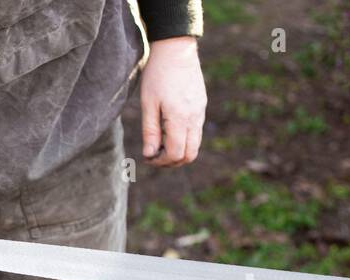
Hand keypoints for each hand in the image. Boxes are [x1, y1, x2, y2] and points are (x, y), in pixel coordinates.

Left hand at [139, 36, 206, 166]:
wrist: (176, 48)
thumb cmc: (157, 74)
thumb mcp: (148, 104)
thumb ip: (150, 131)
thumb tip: (150, 155)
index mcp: (180, 118)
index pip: (176, 154)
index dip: (161, 162)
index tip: (148, 157)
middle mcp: (195, 117)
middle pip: (190, 155)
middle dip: (172, 161)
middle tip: (155, 155)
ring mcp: (201, 111)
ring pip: (195, 144)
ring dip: (179, 151)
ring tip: (160, 143)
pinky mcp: (202, 105)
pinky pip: (196, 131)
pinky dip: (184, 138)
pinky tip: (169, 129)